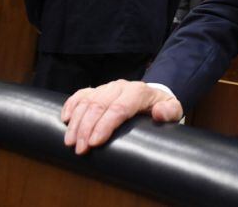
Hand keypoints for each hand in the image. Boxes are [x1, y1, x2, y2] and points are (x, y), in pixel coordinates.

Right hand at [62, 80, 182, 154]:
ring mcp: (106, 88)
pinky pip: (80, 94)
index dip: (105, 125)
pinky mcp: (97, 90)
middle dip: (86, 128)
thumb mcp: (172, 110)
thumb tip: (158, 113)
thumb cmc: (161, 107)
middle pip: (99, 105)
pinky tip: (65, 120)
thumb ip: (170, 111)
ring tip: (70, 142)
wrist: (152, 97)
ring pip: (87, 101)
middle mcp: (120, 87)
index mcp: (138, 92)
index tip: (94, 142)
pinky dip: (70, 105)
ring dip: (76, 122)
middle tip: (80, 149)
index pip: (119, 107)